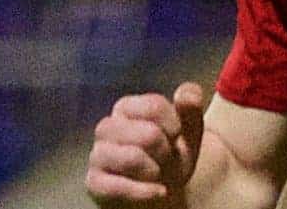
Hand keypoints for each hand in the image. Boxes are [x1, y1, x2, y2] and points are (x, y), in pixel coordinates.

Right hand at [86, 82, 204, 206]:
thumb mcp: (189, 128)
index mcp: (127, 107)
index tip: (177, 135)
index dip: (174, 125)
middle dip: (165, 150)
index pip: (154, 106)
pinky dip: (144, 192)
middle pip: (147, 135)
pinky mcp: (94, 183)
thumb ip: (191, 106)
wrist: (161, 188)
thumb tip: (185, 94)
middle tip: (166, 157)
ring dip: (155, 170)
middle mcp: (107, 127)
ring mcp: (98, 155)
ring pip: (131, 159)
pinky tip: (159, 191)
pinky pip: (116, 187)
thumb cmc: (172, 152)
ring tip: (158, 173)